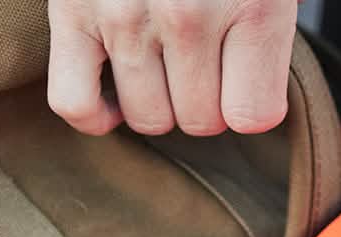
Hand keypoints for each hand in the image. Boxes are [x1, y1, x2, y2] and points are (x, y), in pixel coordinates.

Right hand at [47, 0, 297, 137]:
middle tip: (203, 56)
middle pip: (200, 121)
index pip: (253, 116)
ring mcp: (126, 14)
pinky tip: (115, 96)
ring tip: (163, 59)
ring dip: (158, 99)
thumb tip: (252, 96)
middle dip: (206, 97)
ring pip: (148, 118)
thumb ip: (267, 22)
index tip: (245, 75)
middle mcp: (189, 13)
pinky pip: (76, 102)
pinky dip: (97, 113)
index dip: (251, 101)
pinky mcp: (73, 9)